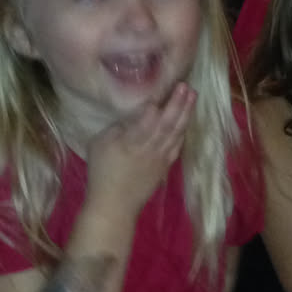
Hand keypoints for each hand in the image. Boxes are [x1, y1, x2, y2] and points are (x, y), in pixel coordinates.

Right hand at [84, 83, 193, 219]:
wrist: (114, 205)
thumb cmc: (101, 173)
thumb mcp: (98, 144)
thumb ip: (116, 128)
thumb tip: (131, 118)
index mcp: (131, 141)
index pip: (148, 118)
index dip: (156, 104)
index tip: (163, 87)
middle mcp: (149, 147)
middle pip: (167, 122)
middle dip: (177, 103)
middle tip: (186, 86)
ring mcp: (160, 157)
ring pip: (176, 132)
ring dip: (185, 113)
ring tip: (192, 96)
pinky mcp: (165, 166)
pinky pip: (177, 145)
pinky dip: (183, 132)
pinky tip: (187, 121)